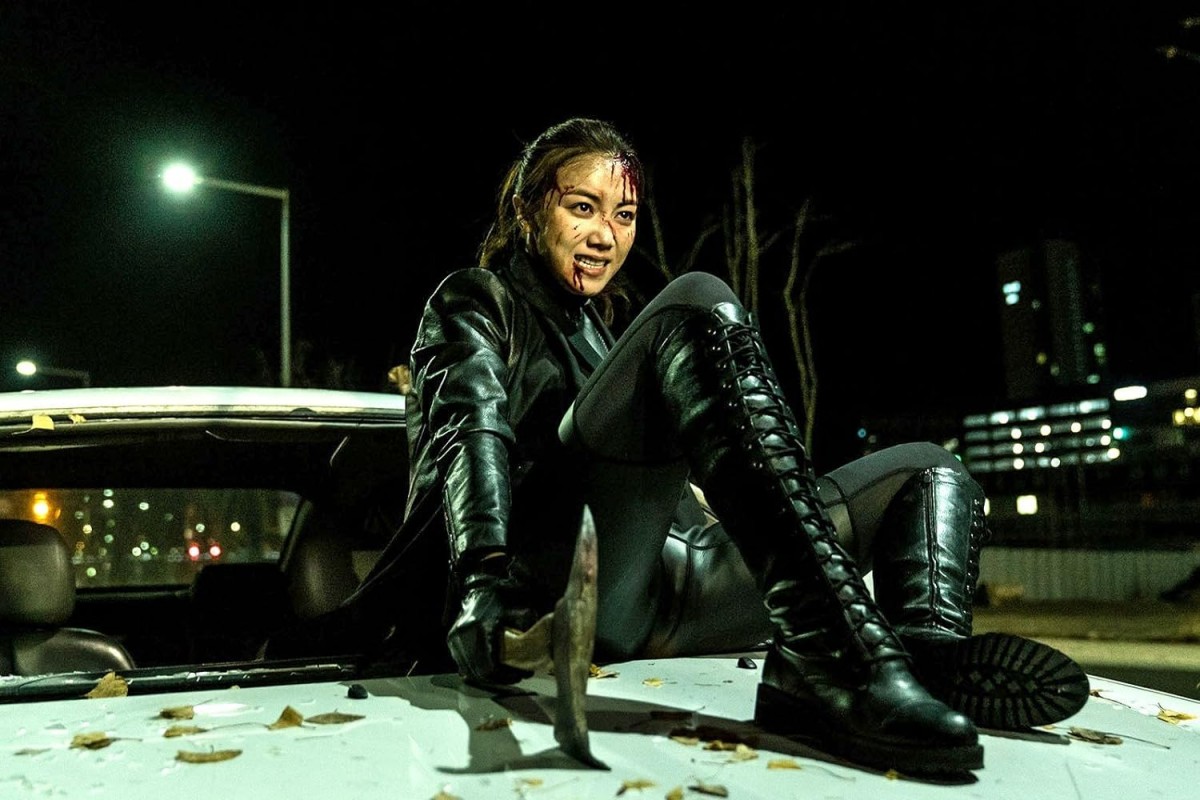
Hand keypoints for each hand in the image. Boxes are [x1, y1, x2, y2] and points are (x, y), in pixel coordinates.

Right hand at [446, 559, 539, 685]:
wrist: (478, 586)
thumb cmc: (499, 597)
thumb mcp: (517, 611)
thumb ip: (523, 631)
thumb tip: (535, 651)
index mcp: (477, 630)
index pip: (487, 667)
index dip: (504, 676)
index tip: (520, 675)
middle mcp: (462, 637)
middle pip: (478, 673)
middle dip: (499, 678)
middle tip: (518, 676)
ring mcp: (454, 640)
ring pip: (470, 671)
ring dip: (488, 676)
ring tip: (508, 674)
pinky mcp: (452, 641)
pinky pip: (464, 665)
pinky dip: (478, 670)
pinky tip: (493, 668)